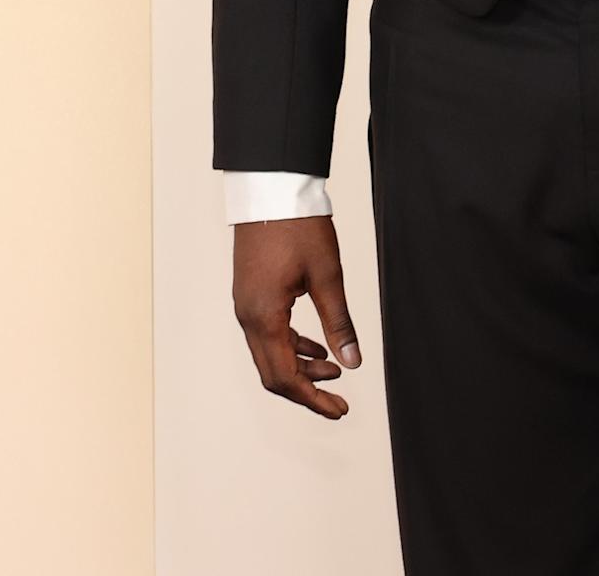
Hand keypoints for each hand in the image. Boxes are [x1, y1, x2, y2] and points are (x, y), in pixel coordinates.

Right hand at [231, 215, 362, 417]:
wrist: (271, 188)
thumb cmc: (299, 226)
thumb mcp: (327, 275)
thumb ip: (339, 323)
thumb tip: (353, 363)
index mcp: (263, 316)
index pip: (285, 377)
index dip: (313, 399)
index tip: (340, 410)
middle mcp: (247, 317)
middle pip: (273, 373)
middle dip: (306, 391)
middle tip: (340, 400)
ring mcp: (245, 305)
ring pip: (269, 354)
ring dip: (300, 368)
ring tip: (334, 370)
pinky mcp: (250, 294)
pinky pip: (267, 334)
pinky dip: (291, 346)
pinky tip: (315, 347)